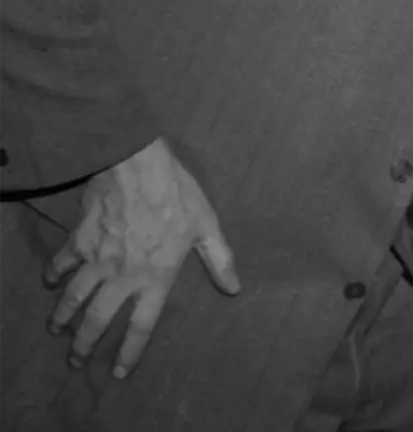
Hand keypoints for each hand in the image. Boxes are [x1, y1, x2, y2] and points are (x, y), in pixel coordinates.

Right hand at [45, 137, 239, 377]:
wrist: (137, 168)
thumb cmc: (178, 195)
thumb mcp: (207, 226)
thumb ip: (219, 259)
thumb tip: (234, 288)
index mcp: (156, 277)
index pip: (142, 325)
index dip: (130, 352)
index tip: (118, 372)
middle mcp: (122, 276)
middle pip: (97, 320)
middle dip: (83, 345)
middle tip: (75, 361)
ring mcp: (96, 260)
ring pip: (73, 299)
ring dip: (63, 318)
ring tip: (56, 330)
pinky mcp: (78, 241)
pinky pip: (62, 264)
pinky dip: (54, 275)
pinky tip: (51, 282)